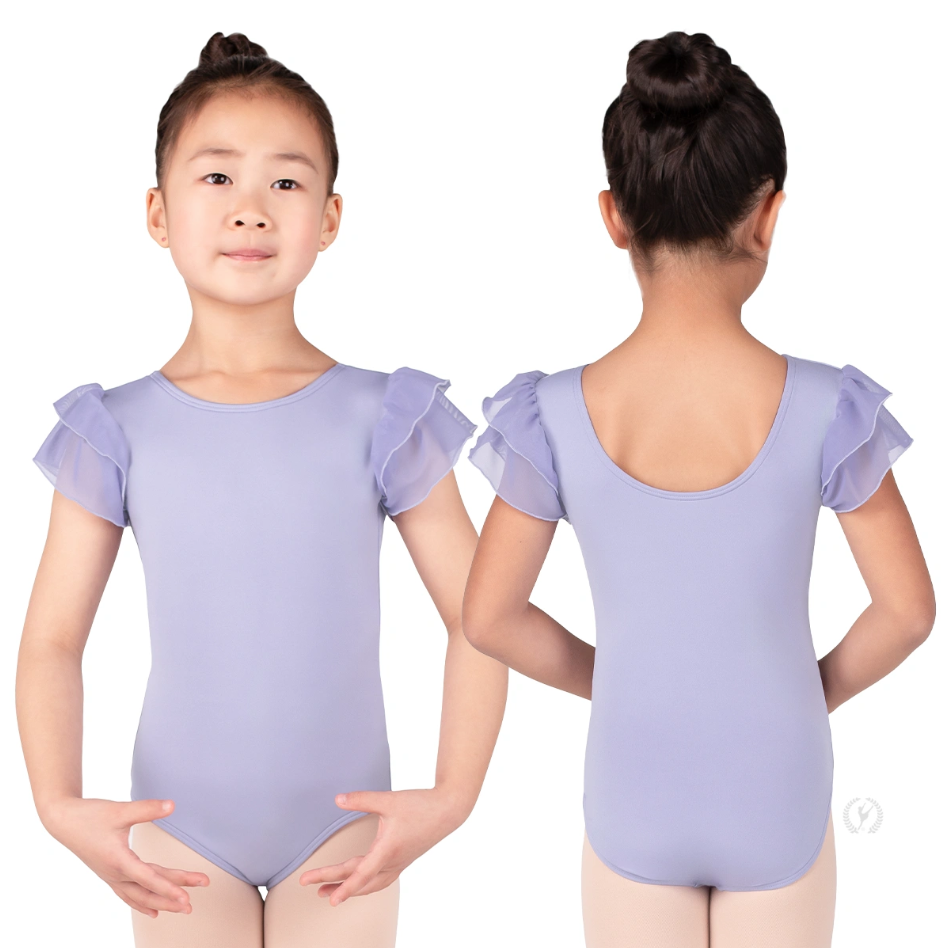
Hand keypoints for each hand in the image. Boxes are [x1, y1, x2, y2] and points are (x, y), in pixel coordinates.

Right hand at [41, 797, 209, 917]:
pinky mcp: (110, 874)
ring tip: (183, 908)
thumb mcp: (120, 810)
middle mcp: (115, 873)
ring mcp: (111, 876)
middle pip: (149, 888)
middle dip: (174, 895)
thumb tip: (172, 805)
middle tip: (195, 900)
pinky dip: (142, 903)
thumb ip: (147, 809)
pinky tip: (154, 911)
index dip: (169, 887)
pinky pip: (128, 894)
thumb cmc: (90, 816)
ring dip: (162, 902)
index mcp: (119, 860)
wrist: (64, 821)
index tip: (187, 896)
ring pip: (140, 896)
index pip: (149, 878)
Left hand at [299, 787, 469, 904]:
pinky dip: (365, 884)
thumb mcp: (389, 799)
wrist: (448, 810)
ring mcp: (399, 864)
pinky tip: (359, 880)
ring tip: (329, 891)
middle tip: (311, 886)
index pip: (361, 874)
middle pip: (360, 881)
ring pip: (371, 884)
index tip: (329, 898)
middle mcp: (392, 862)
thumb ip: (362, 799)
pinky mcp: (403, 860)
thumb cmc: (420, 805)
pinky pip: (380, 880)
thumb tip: (338, 799)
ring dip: (350, 888)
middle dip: (334, 884)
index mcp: (387, 850)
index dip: (343, 887)